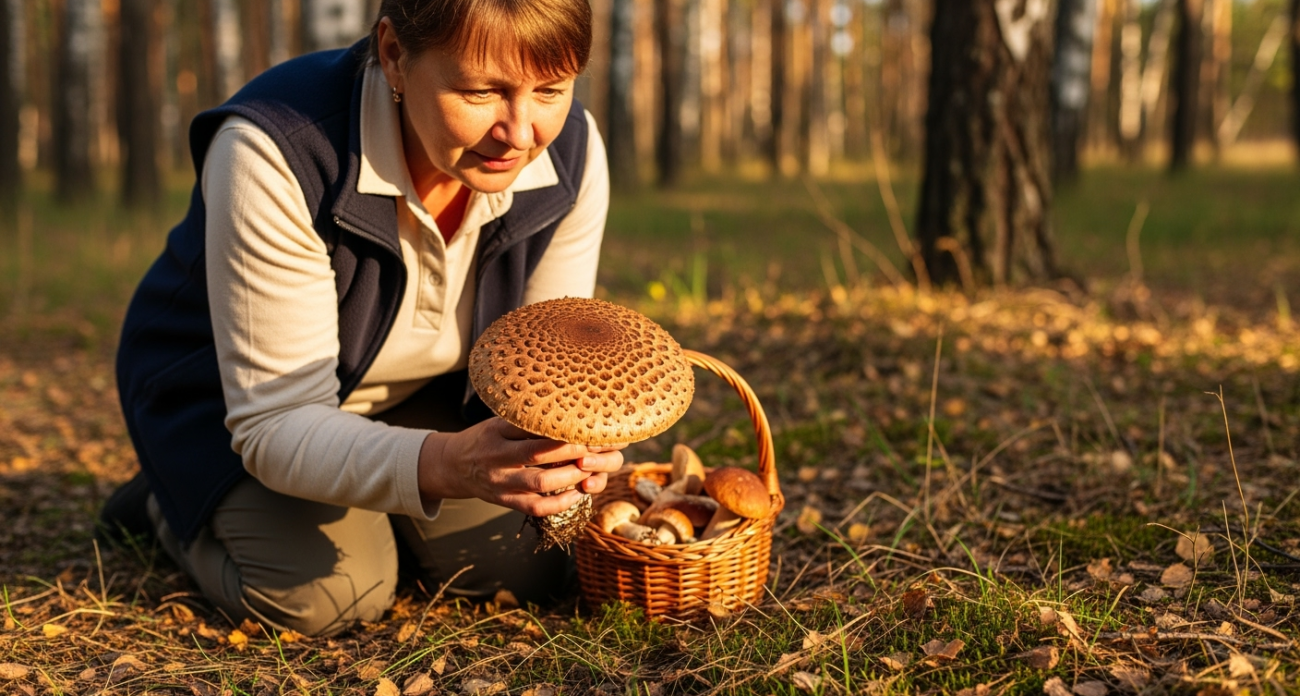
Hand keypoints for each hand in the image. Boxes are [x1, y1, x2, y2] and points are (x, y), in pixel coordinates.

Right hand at [417, 418, 625, 516]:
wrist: (452, 466)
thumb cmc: (485, 439)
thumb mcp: (499, 422)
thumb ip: (526, 420)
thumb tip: (568, 411)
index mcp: (497, 431)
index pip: (531, 427)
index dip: (561, 427)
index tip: (585, 424)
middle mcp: (497, 457)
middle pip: (537, 454)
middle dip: (570, 450)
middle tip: (594, 446)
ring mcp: (500, 483)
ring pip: (539, 483)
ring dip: (570, 476)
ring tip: (590, 468)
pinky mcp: (504, 502)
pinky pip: (535, 507)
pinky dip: (560, 503)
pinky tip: (578, 493)